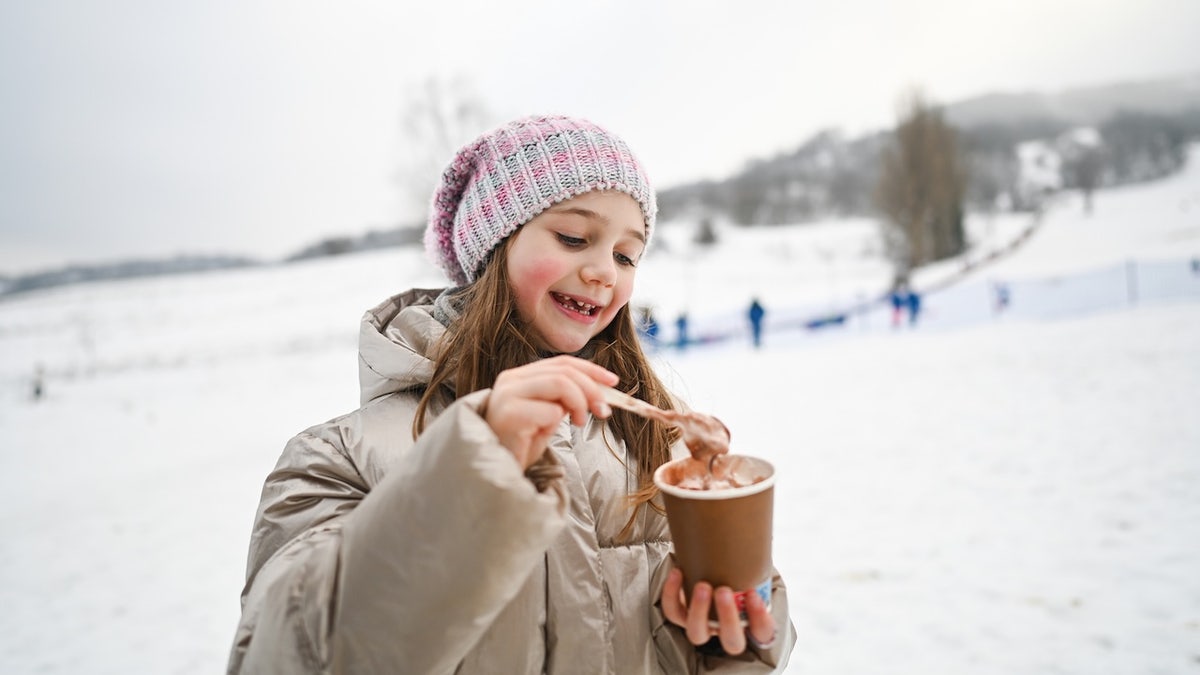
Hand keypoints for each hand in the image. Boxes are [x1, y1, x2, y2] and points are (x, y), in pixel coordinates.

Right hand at [484, 355, 617, 468]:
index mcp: (520, 376)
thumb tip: (599, 390)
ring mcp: (507, 395)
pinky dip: (557, 421)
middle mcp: (511, 380)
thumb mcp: (549, 414)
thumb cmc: (521, 443)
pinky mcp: (508, 414)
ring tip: (580, 422)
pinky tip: (547, 433)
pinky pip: (549, 410)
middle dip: (592, 389)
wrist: (498, 469)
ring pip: (560, 383)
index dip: (591, 369)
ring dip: (580, 403)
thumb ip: (565, 398)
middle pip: (564, 371)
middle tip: (603, 410)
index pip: (562, 362)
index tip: (613, 382)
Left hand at [661, 567, 775, 654]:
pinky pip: (673, 611)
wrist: (708, 567)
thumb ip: (755, 561)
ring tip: (702, 585)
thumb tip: (757, 531)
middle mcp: (726, 630)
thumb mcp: (749, 567)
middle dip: (727, 618)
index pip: (762, 633)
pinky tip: (677, 572)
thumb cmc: (734, 570)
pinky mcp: (681, 616)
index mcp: (750, 622)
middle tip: (724, 592)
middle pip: (731, 641)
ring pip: (698, 634)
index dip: (760, 619)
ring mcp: (703, 626)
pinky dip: (672, 593)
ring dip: (699, 611)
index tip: (754, 594)